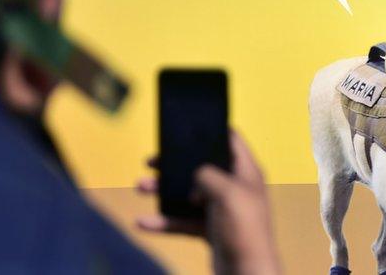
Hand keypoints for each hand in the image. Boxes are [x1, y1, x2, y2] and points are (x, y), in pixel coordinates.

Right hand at [136, 130, 282, 274]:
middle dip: (175, 164)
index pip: (231, 140)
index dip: (211, 130)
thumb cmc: (244, 229)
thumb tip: (195, 174)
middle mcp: (235, 187)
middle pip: (202, 167)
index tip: (188, 125)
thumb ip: (208, 173)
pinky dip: (164, 221)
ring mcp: (222, 209)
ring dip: (164, 190)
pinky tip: (143, 222)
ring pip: (188, 194)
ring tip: (139, 186)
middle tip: (152, 161)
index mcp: (245, 172)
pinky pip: (183, 221)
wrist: (246, 272)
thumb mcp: (227, 191)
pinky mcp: (211, 229)